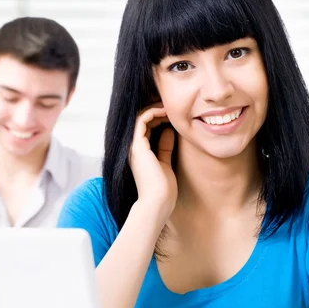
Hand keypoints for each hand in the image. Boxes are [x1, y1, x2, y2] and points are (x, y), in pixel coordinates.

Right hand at [129, 104, 177, 222]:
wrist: (158, 202)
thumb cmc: (163, 189)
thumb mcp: (166, 163)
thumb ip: (165, 147)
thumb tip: (169, 131)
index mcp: (140, 152)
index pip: (146, 127)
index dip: (159, 116)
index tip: (174, 113)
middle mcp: (134, 147)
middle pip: (142, 119)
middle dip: (157, 109)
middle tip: (172, 105)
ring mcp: (134, 146)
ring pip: (141, 116)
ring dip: (156, 108)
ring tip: (170, 106)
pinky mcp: (138, 145)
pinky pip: (142, 120)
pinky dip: (154, 112)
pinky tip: (167, 112)